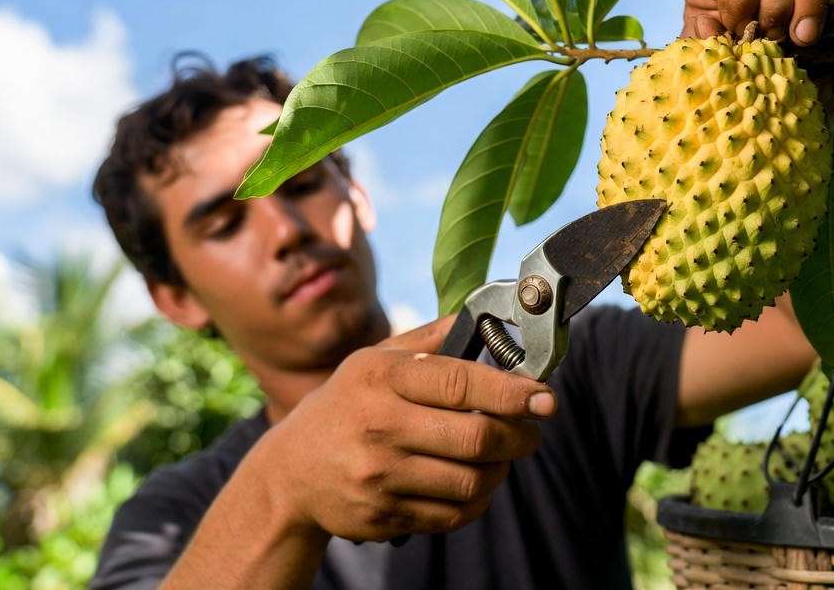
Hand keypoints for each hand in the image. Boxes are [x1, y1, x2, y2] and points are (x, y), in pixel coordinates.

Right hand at [247, 316, 554, 541]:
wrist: (288, 474)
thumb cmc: (346, 406)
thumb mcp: (374, 360)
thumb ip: (430, 339)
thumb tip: (487, 316)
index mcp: (382, 378)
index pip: (462, 383)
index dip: (513, 392)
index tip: (544, 397)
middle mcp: (379, 426)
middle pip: (477, 438)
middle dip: (519, 436)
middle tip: (531, 431)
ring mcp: (379, 476)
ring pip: (471, 482)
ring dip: (501, 471)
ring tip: (501, 457)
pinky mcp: (382, 517)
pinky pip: (453, 515)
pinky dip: (477, 501)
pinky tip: (475, 484)